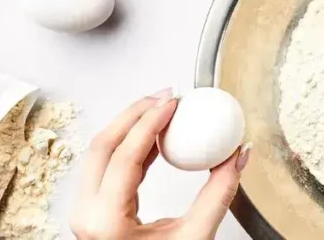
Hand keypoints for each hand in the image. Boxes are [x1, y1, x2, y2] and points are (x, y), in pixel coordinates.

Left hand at [71, 89, 251, 239]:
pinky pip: (105, 167)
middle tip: (167, 97)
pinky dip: (129, 146)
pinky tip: (155, 138)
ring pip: (98, 153)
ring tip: (162, 110)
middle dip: (135, 113)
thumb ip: (219, 194)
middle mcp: (86, 215)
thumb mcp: (195, 238)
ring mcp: (85, 214)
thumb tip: (239, 155)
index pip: (124, 155)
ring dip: (129, 126)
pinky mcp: (92, 212)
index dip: (150, 121)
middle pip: (102, 145)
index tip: (174, 102)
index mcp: (106, 222)